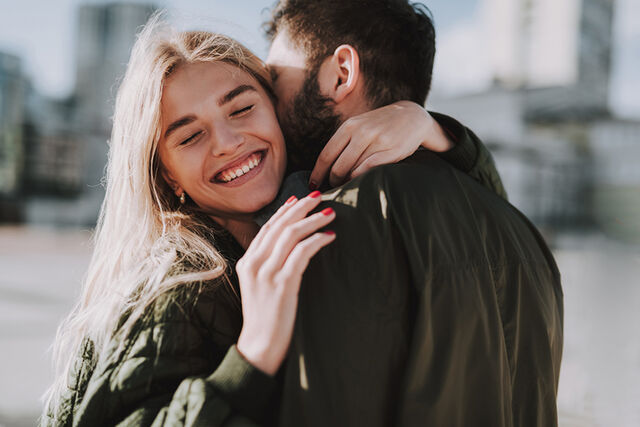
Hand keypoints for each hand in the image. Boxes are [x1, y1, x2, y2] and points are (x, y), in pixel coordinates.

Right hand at [235, 192, 335, 374]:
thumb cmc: (265, 316)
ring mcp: (267, 274)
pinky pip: (302, 253)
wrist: (260, 346)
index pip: (267, 227)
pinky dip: (317, 241)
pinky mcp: (282, 284)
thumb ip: (268, 264)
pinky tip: (329, 237)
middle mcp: (254, 263)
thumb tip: (288, 244)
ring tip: (330, 214)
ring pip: (291, 235)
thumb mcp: (259, 285)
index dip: (285, 210)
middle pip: (279, 225)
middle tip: (319, 198)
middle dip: (301, 208)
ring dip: (313, 221)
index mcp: (247, 261)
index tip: (300, 198)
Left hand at [309, 101, 452, 187]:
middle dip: (332, 181)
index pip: (326, 155)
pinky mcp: (391, 151)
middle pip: (337, 167)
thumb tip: (324, 168)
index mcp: (349, 126)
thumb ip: (343, 143)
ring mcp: (376, 141)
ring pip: (352, 170)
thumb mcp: (359, 126)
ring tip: (345, 187)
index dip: (317, 173)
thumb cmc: (380, 126)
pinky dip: (360, 179)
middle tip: (332, 188)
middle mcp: (361, 133)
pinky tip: (359, 182)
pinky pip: (368, 170)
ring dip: (346, 182)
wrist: (412, 117)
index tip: (313, 184)